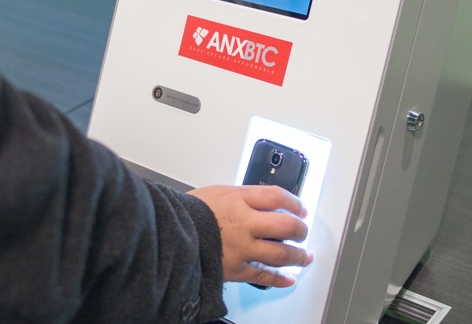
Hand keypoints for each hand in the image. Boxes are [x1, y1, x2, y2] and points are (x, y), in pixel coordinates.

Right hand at [187, 185, 312, 287]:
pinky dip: (279, 279)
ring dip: (297, 256)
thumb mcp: (217, 193)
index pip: (277, 196)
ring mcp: (241, 247)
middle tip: (302, 231)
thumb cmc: (187, 212)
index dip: (294, 202)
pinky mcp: (235, 269)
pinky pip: (263, 276)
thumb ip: (242, 198)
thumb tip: (263, 203)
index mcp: (238, 199)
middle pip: (286, 225)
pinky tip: (288, 279)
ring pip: (280, 253)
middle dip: (300, 229)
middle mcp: (244, 222)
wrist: (167, 234)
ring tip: (304, 257)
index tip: (300, 207)